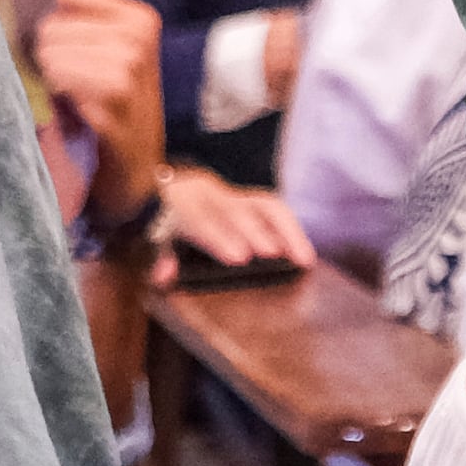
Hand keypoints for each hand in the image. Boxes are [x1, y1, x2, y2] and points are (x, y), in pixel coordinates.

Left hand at [31, 0, 165, 214]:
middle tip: (74, 85)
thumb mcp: (106, 45)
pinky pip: (58, 81)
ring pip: (50, 54)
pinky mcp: (113, 100)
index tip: (76, 54)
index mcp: (140, 18)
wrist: (138, 167)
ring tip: (76, 99)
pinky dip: (58, 98)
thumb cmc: (114, 101)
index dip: (58, 28)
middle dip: (51, 57)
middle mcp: (139, 38)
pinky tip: (78, 114)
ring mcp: (129, 69)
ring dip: (53, 81)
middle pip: (52, 26)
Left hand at [157, 162, 305, 266]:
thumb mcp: (160, 238)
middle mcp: (214, 198)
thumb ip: (164, 258)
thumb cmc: (171, 222)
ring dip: (287, 232)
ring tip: (303, 259)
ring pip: (264, 206)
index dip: (220, 238)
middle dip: (255, 231)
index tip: (239, 258)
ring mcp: (236, 198)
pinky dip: (293, 231)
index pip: (201, 219)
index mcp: (186, 206)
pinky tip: (305, 255)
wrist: (177, 187)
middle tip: (272, 253)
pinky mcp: (254, 201)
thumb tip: (162, 278)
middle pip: (236, 211)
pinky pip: (277, 210)